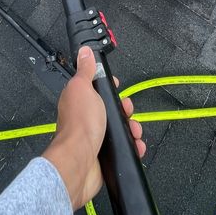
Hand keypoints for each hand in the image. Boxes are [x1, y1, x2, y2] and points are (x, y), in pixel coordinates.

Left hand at [44, 46, 145, 210]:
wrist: (80, 162)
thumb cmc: (80, 125)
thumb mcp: (83, 88)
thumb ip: (85, 70)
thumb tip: (84, 52)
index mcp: (79, 100)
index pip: (98, 90)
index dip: (111, 89)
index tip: (119, 89)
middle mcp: (86, 118)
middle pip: (112, 110)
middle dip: (126, 110)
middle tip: (128, 112)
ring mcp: (95, 137)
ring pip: (120, 129)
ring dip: (132, 129)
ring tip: (135, 133)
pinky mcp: (103, 154)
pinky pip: (123, 147)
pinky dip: (132, 146)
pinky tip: (136, 146)